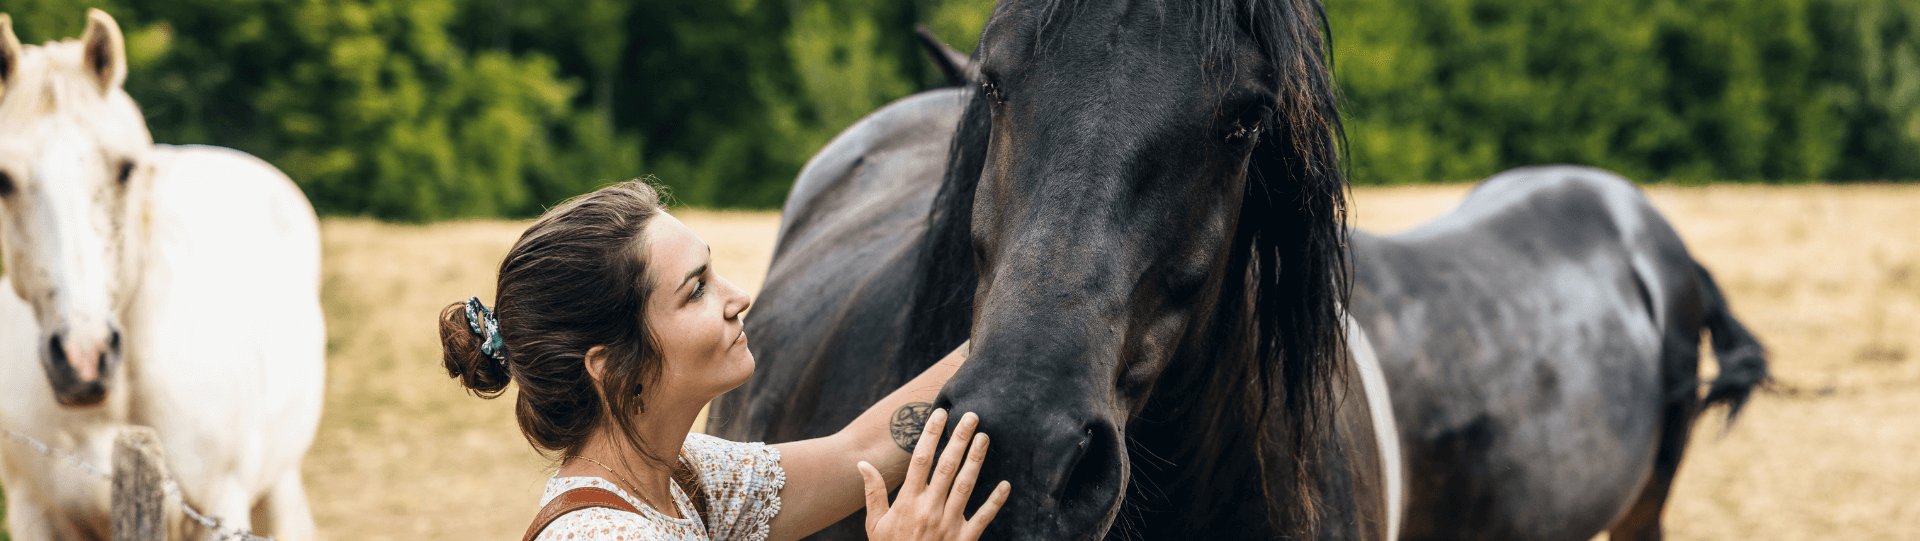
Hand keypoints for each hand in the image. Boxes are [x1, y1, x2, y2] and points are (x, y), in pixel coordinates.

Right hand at [858, 409, 1009, 540]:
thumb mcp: (875, 525)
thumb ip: (873, 493)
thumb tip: (862, 464)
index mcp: (908, 502)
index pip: (921, 460)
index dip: (931, 435)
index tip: (939, 414)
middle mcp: (930, 509)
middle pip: (947, 467)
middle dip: (959, 439)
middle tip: (971, 416)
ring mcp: (950, 524)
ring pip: (966, 486)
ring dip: (976, 460)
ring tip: (985, 438)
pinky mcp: (965, 540)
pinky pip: (984, 518)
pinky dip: (995, 501)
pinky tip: (1006, 484)